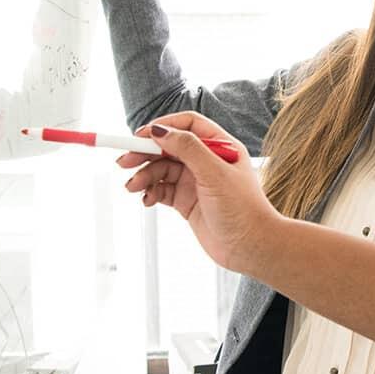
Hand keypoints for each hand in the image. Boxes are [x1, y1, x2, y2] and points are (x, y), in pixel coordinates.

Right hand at [118, 111, 280, 275]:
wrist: (250, 248)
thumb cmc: (243, 209)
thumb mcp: (214, 173)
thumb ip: (188, 149)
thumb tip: (161, 131)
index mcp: (220, 146)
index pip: (187, 125)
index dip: (164, 127)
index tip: (141, 135)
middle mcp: (207, 161)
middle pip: (169, 147)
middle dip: (145, 153)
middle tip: (124, 162)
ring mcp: (196, 181)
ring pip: (162, 170)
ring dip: (144, 176)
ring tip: (133, 187)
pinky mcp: (187, 201)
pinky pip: (162, 190)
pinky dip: (151, 192)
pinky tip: (146, 199)